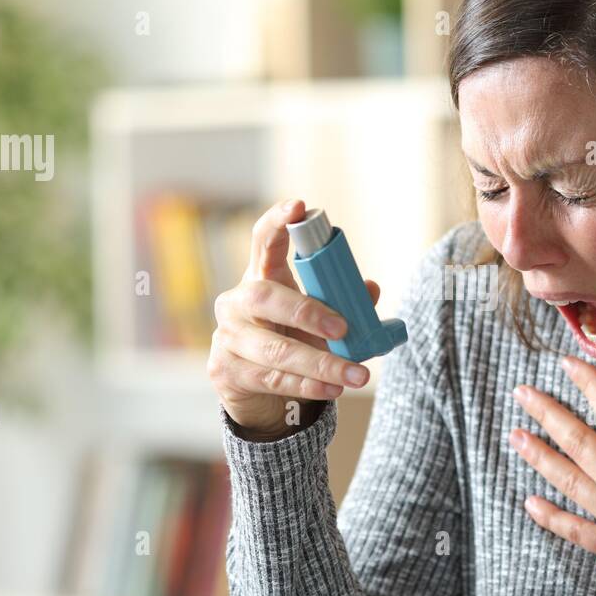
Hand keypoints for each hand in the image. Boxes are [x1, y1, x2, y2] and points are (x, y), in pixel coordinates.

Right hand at [206, 197, 378, 437]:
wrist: (255, 389)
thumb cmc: (291, 339)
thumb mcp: (317, 319)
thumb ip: (343, 303)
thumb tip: (370, 290)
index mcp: (261, 276)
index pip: (263, 240)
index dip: (278, 221)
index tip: (300, 207)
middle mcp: (237, 302)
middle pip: (265, 297)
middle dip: (307, 312)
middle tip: (343, 328)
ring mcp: (227, 337)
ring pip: (275, 350)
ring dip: (321, 364)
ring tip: (356, 374)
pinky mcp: (226, 370)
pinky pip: (272, 379)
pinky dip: (308, 385)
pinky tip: (333, 388)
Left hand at [510, 355, 595, 574]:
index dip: (590, 384)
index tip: (564, 363)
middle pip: (579, 442)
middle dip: (549, 414)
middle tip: (520, 393)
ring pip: (569, 479)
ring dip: (540, 457)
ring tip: (514, 436)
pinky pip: (575, 530)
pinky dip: (552, 517)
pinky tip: (528, 504)